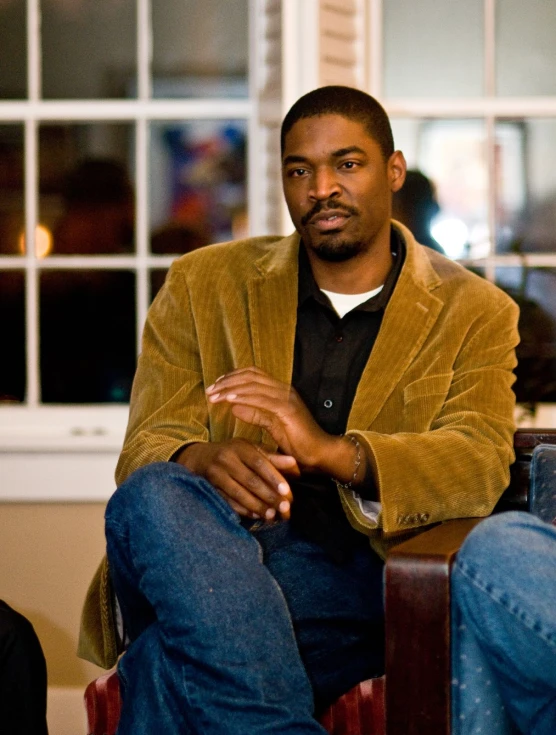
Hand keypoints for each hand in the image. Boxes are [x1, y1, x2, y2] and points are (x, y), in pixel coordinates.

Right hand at [175, 438, 297, 519]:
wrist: (199, 458)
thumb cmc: (232, 453)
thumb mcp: (250, 449)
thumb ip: (272, 457)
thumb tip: (294, 463)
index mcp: (240, 447)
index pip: (259, 463)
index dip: (273, 478)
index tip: (287, 492)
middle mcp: (226, 459)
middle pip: (250, 480)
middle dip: (269, 496)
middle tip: (285, 509)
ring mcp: (216, 474)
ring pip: (239, 494)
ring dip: (258, 506)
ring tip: (273, 515)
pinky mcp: (209, 488)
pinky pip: (228, 502)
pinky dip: (243, 510)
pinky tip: (256, 516)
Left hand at [206, 367, 330, 469]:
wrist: (321, 454)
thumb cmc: (299, 443)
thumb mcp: (272, 426)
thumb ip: (256, 415)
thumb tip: (234, 407)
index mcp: (280, 391)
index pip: (253, 375)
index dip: (233, 377)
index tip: (216, 385)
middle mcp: (284, 390)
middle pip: (250, 376)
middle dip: (227, 382)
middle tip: (210, 391)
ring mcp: (287, 398)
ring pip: (253, 385)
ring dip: (230, 388)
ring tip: (214, 395)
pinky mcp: (288, 409)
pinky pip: (261, 399)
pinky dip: (244, 397)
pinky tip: (230, 400)